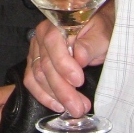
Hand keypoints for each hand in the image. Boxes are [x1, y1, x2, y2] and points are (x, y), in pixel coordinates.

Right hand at [23, 0, 114, 116]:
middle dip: (62, 89)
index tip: (79, 81)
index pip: (53, 44)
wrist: (92, 28)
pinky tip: (57, 105)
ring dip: (55, 96)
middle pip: (46, 65)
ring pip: (38, 76)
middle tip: (78, 107)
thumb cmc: (97, 30)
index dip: (64, 65)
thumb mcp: (102, 34)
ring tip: (74, 108)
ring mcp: (36, 49)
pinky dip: (42, 95)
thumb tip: (79, 57)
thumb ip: (90, 45)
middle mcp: (41, 35)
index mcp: (56, 24)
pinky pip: (31, 80)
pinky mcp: (35, 61)